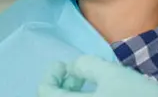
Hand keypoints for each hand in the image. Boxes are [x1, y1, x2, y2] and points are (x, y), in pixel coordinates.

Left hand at [38, 56, 157, 96]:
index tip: (63, 65)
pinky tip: (99, 94)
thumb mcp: (112, 74)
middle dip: (62, 85)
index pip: (45, 92)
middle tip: (76, 73)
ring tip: (89, 83)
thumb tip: (73, 68)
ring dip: (72, 94)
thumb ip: (87, 66)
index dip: (51, 75)